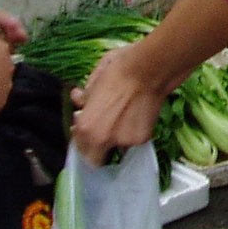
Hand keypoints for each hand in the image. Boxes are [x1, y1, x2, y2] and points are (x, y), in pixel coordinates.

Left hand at [68, 43, 166, 163]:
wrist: (148, 69)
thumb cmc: (118, 69)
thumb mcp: (93, 81)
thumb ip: (84, 98)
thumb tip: (79, 100)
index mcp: (85, 127)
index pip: (79, 150)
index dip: (83, 141)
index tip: (88, 133)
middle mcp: (102, 140)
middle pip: (96, 159)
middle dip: (97, 149)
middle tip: (103, 132)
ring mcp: (124, 142)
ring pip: (117, 148)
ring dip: (117, 138)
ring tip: (124, 117)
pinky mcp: (142, 139)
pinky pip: (133, 141)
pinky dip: (132, 132)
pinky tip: (136, 116)